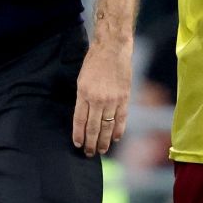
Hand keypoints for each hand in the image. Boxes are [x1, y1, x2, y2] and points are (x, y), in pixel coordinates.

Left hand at [74, 39, 130, 156]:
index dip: (78, 135)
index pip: (79, 121)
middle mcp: (98, 99)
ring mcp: (112, 100)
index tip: (78, 144)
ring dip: (104, 141)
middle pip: (93, 127)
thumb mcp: (81, 79)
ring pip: (107, 126)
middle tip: (89, 153)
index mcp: (84, 94)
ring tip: (102, 150)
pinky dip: (118, 130)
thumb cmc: (94, 62)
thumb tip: (83, 118)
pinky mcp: (125, 98)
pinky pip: (121, 118)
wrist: (112, 48)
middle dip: (91, 143)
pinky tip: (115, 138)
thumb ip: (82, 99)